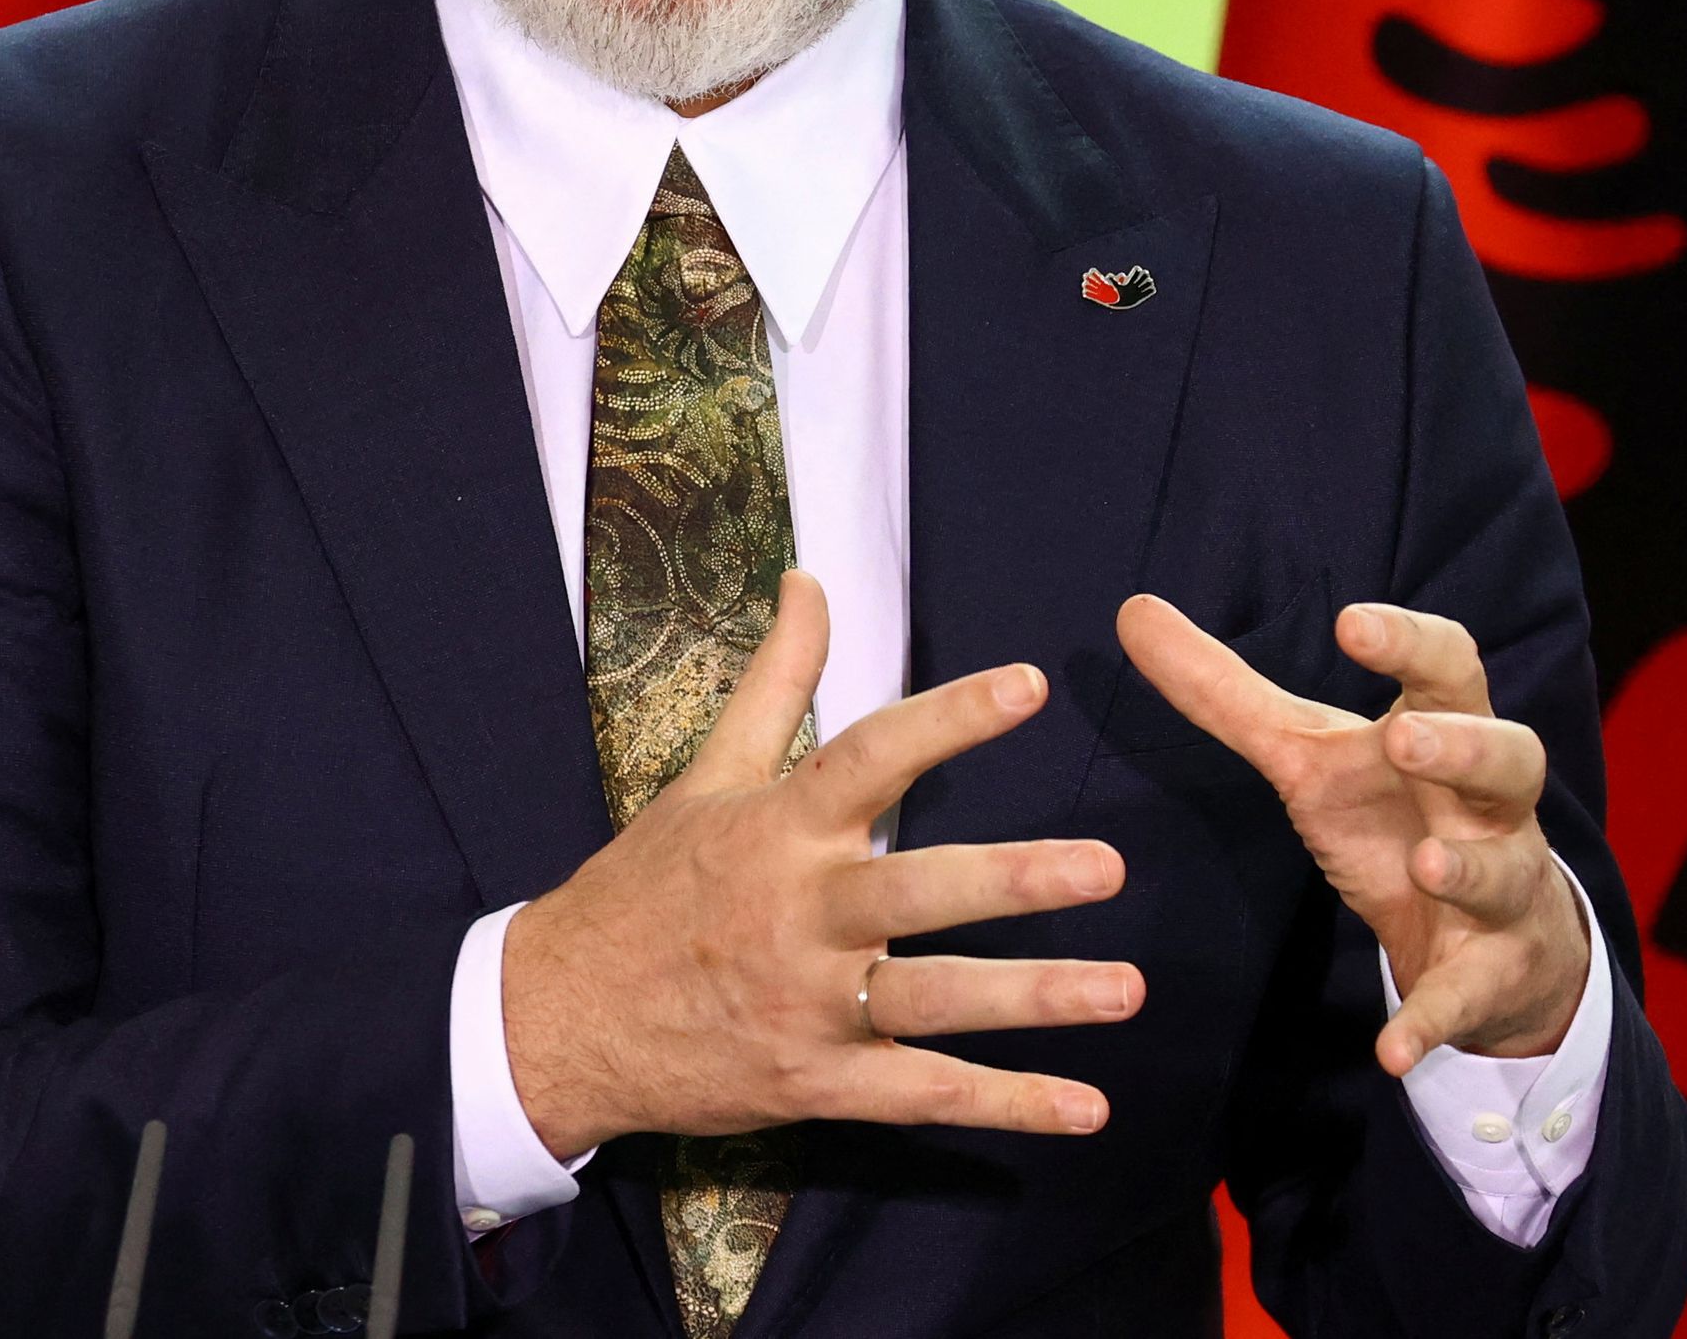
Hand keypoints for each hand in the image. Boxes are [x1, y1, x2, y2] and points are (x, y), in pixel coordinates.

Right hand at [502, 573, 1142, 1157]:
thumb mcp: (706, 777)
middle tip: (1106, 866)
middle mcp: (798, 914)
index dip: (948, 719)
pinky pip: (920, 1094)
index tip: (1028, 686)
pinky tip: (1086, 1107)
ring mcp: (809, 1006)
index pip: (870, 757)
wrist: (560, 1019)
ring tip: (1126, 989)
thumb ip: (778, 682)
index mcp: (777, 830)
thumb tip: (809, 579)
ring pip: (935, 1000)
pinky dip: (1004, 1106)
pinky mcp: (814, 1084)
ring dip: (1033, 998)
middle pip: (917, 890)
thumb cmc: (646, 888)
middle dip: (1014, 881)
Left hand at [1116, 595, 1586, 1074]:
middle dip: (1463, 749)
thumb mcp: (1308, 755)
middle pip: (1508, 758)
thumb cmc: (1392, 817)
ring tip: (1426, 863)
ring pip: (1506, 872)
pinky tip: (1392, 1046)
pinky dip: (1434, 1020)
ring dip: (1468, 867)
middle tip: (1404, 739)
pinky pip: (1467, 997)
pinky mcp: (1488, 976)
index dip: (1409, 642)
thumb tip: (1132, 610)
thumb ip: (1224, 690)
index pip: (1448, 669)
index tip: (1351, 622)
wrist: (1488, 943)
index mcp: (1441, 733)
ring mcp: (1500, 891)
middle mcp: (1486, 807)